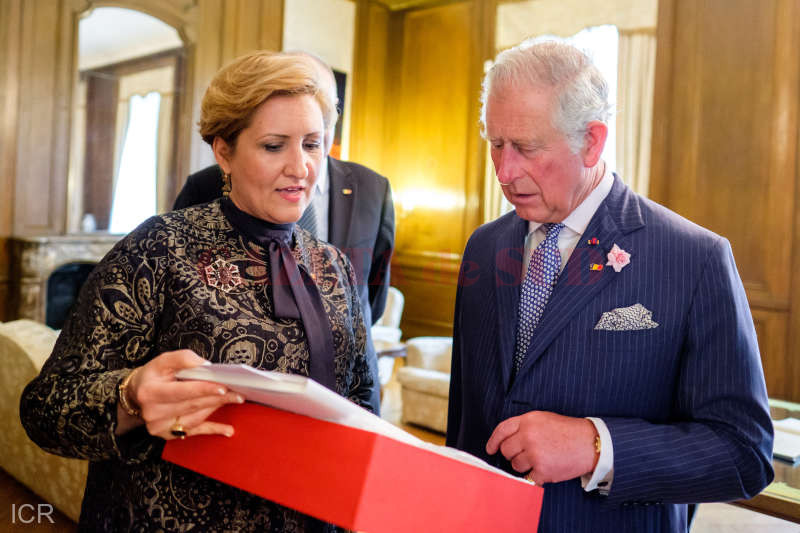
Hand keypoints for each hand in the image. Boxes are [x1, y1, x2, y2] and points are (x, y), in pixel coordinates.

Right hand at [116, 349, 243, 438]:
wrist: (136, 395)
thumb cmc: (153, 375)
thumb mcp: (162, 360)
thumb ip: (183, 359)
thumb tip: (205, 366)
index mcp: (150, 392)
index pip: (181, 391)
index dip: (203, 389)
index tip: (223, 386)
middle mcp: (153, 412)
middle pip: (192, 405)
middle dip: (217, 397)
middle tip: (238, 392)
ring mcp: (160, 426)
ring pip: (195, 418)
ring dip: (216, 408)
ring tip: (236, 399)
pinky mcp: (168, 434)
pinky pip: (194, 432)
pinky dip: (212, 430)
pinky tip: (228, 430)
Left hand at [485, 411, 598, 484]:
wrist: (590, 443)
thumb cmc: (568, 431)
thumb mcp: (543, 419)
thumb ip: (524, 426)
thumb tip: (506, 440)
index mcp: (528, 421)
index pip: (501, 430)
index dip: (493, 441)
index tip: (491, 449)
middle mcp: (528, 436)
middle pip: (506, 450)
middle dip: (512, 455)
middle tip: (525, 455)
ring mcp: (535, 454)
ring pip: (515, 465)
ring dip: (524, 466)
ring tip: (540, 460)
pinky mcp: (543, 470)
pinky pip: (528, 478)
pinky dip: (534, 477)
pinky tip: (544, 470)